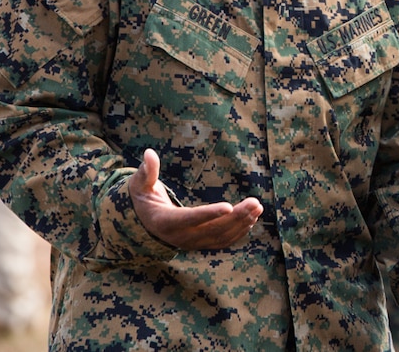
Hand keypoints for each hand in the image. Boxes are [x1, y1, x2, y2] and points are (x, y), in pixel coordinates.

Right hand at [129, 148, 262, 249]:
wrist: (145, 223)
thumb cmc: (143, 198)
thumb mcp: (140, 184)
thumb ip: (147, 171)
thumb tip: (149, 153)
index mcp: (165, 221)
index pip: (190, 218)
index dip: (209, 213)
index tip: (229, 205)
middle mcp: (180, 237)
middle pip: (211, 229)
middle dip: (236, 216)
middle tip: (255, 202)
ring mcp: (191, 243)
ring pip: (220, 237)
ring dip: (241, 223)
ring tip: (257, 207)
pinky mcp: (200, 244)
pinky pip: (222, 242)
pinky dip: (238, 232)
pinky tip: (252, 219)